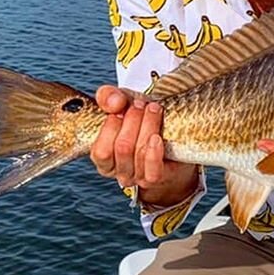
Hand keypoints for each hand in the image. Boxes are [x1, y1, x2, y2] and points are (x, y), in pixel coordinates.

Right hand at [90, 85, 198, 207]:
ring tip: (154, 109)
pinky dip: (154, 153)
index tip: (123, 104)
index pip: (100, 150)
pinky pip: (152, 171)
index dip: (111, 125)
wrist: (173, 138)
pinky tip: (157, 137)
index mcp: (104, 158)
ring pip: (139, 153)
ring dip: (147, 126)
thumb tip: (114, 102)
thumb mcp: (123, 103)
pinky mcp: (157, 177)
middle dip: (133, 120)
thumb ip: (109, 97)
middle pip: (122, 147)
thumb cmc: (141, 120)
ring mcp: (138, 176)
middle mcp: (118, 171)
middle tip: (142, 104)